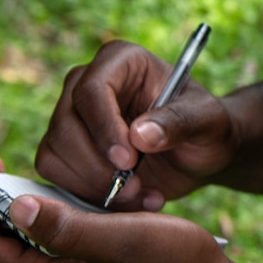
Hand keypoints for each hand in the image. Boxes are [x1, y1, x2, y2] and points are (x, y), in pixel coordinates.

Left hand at [0, 154, 233, 262]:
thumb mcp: (120, 238)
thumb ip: (64, 225)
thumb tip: (13, 204)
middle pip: (1, 244)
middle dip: (1, 201)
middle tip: (10, 161)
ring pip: (28, 245)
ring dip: (33, 209)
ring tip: (51, 174)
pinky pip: (54, 250)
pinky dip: (57, 220)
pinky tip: (81, 198)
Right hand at [35, 38, 240, 210]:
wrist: (197, 154)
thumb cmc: (205, 127)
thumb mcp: (207, 121)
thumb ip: (179, 122)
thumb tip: (140, 135)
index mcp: (121, 61)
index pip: (92, 91)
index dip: (104, 128)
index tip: (127, 162)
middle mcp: (86, 83)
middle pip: (66, 125)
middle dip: (98, 166)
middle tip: (136, 188)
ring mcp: (69, 116)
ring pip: (54, 152)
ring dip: (94, 185)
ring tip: (141, 196)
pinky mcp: (63, 149)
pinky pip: (55, 174)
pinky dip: (87, 195)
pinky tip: (127, 202)